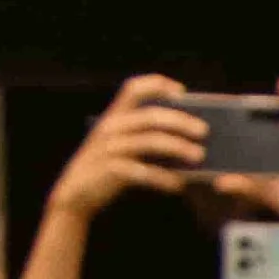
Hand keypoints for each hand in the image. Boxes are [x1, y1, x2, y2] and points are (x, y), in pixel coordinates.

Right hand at [47, 74, 211, 225]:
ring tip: (198, 156)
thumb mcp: (118, 144)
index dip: (158, 85)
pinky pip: (143, 172)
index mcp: (113, 115)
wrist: (74, 194)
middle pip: (151, 115)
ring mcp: (109, 148)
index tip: (183, 92)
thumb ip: (142, 135)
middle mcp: (110, 127)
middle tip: (204, 131)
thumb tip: (187, 136)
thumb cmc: (106, 167)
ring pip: (150, 142)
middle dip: (180, 121)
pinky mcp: (110, 171)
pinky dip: (163, 178)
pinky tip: (178, 185)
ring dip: (178, 148)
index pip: (134, 88)